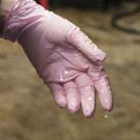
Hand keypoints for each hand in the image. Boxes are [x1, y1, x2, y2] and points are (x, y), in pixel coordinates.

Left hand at [0, 0, 112, 116]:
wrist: (32, 25)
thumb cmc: (56, 27)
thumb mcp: (73, 35)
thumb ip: (87, 47)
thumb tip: (103, 59)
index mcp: (87, 61)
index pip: (100, 80)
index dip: (105, 93)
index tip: (108, 106)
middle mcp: (78, 70)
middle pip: (87, 90)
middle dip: (89, 102)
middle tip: (88, 113)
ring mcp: (64, 75)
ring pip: (72, 93)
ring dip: (74, 102)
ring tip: (73, 108)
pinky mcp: (49, 78)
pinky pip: (57, 91)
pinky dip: (60, 98)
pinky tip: (63, 103)